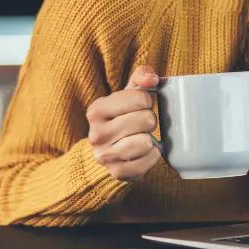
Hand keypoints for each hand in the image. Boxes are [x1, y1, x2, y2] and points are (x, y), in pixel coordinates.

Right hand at [86, 65, 161, 180]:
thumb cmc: (123, 116)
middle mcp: (96, 133)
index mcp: (96, 109)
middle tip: (143, 123)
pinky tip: (145, 151)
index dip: (148, 101)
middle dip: (150, 120)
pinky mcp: (116, 172)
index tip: (141, 105)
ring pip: (145, 142)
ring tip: (143, 137)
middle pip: (146, 120)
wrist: (108, 149)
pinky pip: (145, 163)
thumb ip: (141, 76)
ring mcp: (104, 155)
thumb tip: (152, 79)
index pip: (140, 98)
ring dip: (150, 139)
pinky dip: (151, 157)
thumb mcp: (128, 93)